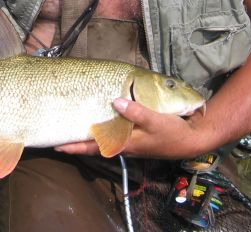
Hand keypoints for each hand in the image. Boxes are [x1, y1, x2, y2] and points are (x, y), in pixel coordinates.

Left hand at [55, 98, 206, 159]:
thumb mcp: (155, 120)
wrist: (193, 140)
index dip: (76, 146)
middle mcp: (125, 146)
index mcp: (126, 144)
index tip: (58, 146)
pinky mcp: (137, 139)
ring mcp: (131, 143)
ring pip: (104, 142)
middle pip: (96, 146)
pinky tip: (102, 124)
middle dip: (77, 144)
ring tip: (75, 130)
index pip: (95, 147)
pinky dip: (104, 132)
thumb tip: (115, 102)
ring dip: (90, 139)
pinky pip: (114, 137)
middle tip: (59, 139)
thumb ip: (136, 112)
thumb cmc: (173, 132)